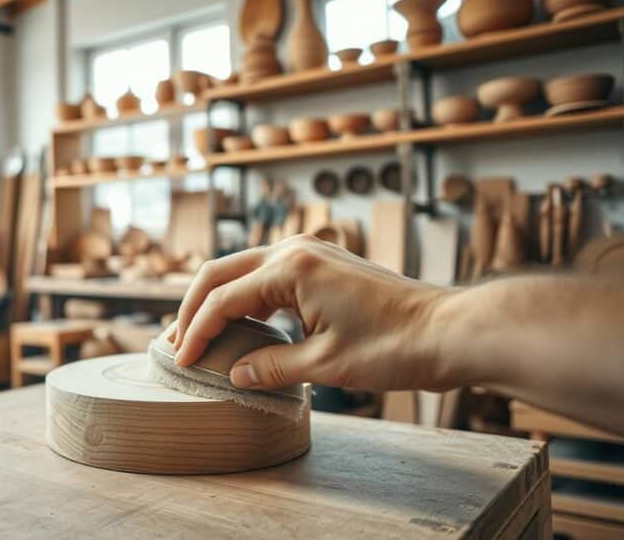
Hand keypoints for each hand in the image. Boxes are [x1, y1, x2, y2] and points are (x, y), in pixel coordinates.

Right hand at [172, 235, 453, 392]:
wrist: (448, 330)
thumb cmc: (395, 346)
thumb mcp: (325, 365)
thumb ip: (271, 367)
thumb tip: (233, 374)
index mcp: (291, 268)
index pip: (224, 300)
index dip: (196, 333)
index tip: (180, 361)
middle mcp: (295, 249)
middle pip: (221, 273)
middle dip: (192, 308)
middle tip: (174, 343)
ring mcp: (310, 252)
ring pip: (242, 270)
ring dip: (216, 300)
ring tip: (195, 333)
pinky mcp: (321, 264)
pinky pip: (267, 275)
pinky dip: (244, 298)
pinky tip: (237, 322)